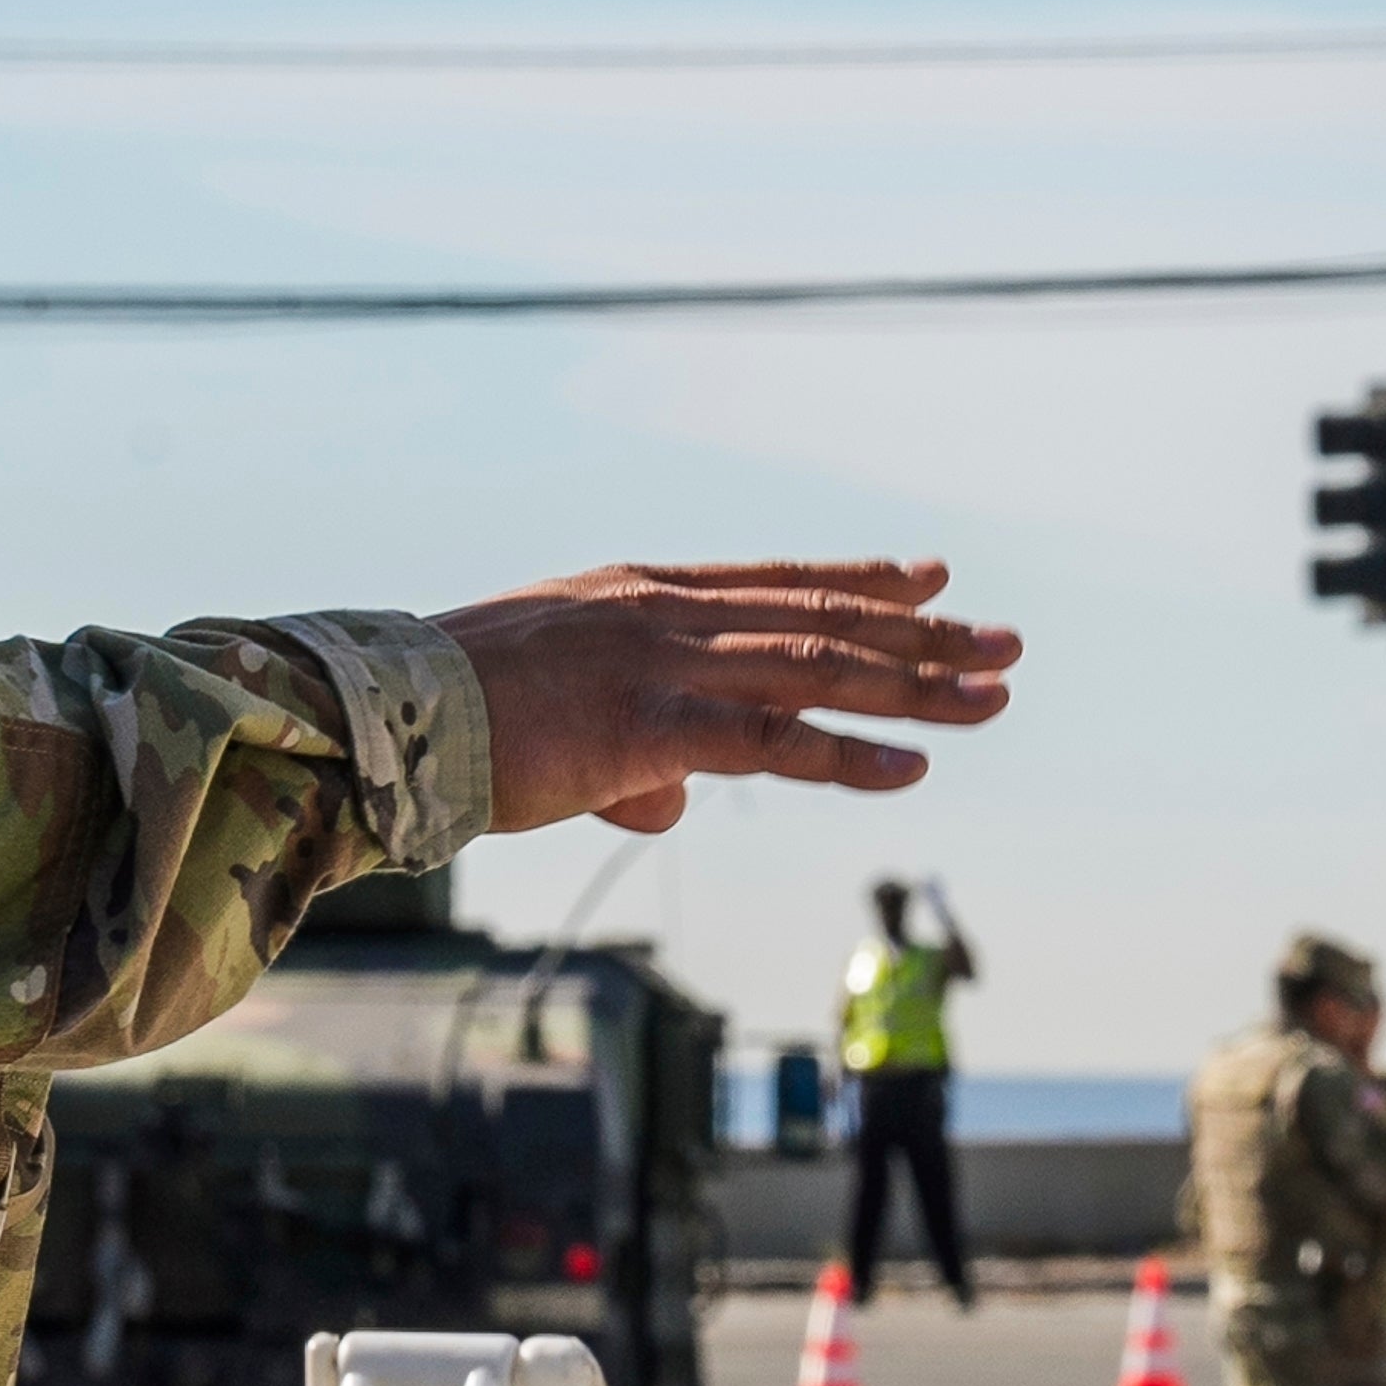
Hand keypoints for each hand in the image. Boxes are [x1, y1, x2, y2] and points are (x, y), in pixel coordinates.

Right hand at [439, 560, 1018, 836]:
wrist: (381, 715)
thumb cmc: (454, 720)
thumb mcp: (558, 723)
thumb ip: (631, 761)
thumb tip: (670, 807)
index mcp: (642, 595)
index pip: (777, 582)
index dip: (862, 580)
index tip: (933, 577)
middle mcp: (667, 613)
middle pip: (822, 618)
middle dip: (924, 634)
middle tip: (1003, 643)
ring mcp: (661, 663)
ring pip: (817, 668)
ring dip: (915, 685)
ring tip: (994, 697)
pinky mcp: (647, 726)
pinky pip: (770, 741)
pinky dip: (846, 754)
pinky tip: (911, 767)